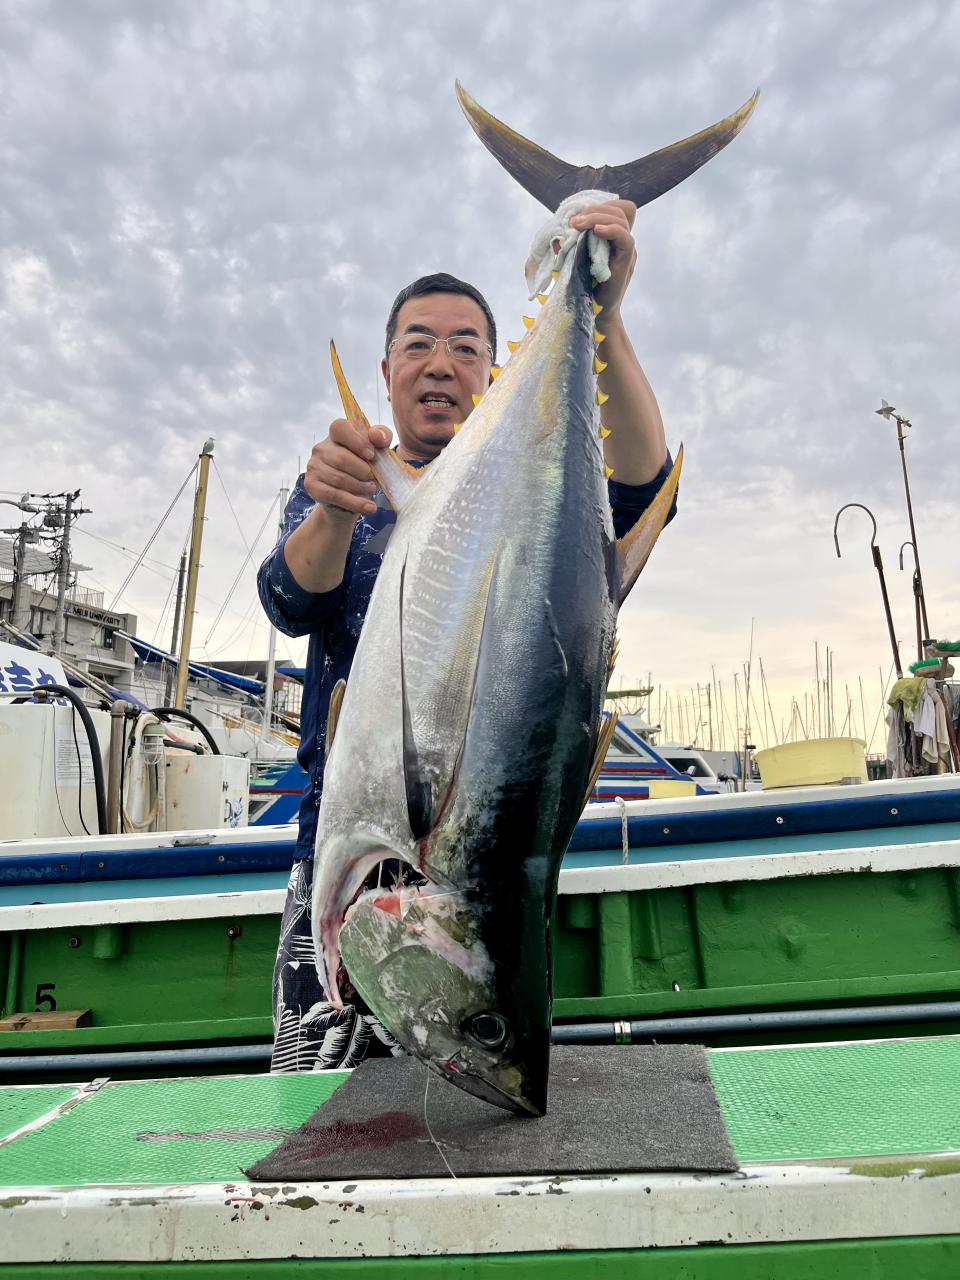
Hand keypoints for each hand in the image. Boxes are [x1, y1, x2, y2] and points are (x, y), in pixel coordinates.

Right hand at [304, 419, 392, 518]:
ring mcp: (313, 466)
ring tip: (372, 491)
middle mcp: (321, 448)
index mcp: (336, 435)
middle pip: (341, 458)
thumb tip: (375, 435)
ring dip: (360, 488)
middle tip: (375, 481)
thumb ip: (382, 437)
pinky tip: (369, 507)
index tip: (372, 455)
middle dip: (363, 472)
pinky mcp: (311, 485)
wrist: (350, 500)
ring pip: (338, 478)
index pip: (340, 427)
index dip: (357, 441)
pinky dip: (355, 503)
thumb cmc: (364, 471)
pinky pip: (334, 495)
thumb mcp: (378, 452)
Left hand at [570, 198, 636, 319]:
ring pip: (621, 220)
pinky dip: (610, 230)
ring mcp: (627, 251)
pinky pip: (625, 238)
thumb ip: (577, 240)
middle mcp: (623, 242)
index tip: (579, 215)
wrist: (594, 313)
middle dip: (594, 210)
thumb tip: (564, 225)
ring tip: (577, 225)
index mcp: (614, 239)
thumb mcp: (577, 257)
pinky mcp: (627, 261)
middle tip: (574, 221)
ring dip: (596, 217)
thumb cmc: (583, 288)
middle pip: (618, 210)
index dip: (600, 205)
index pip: (617, 208)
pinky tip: (595, 231)